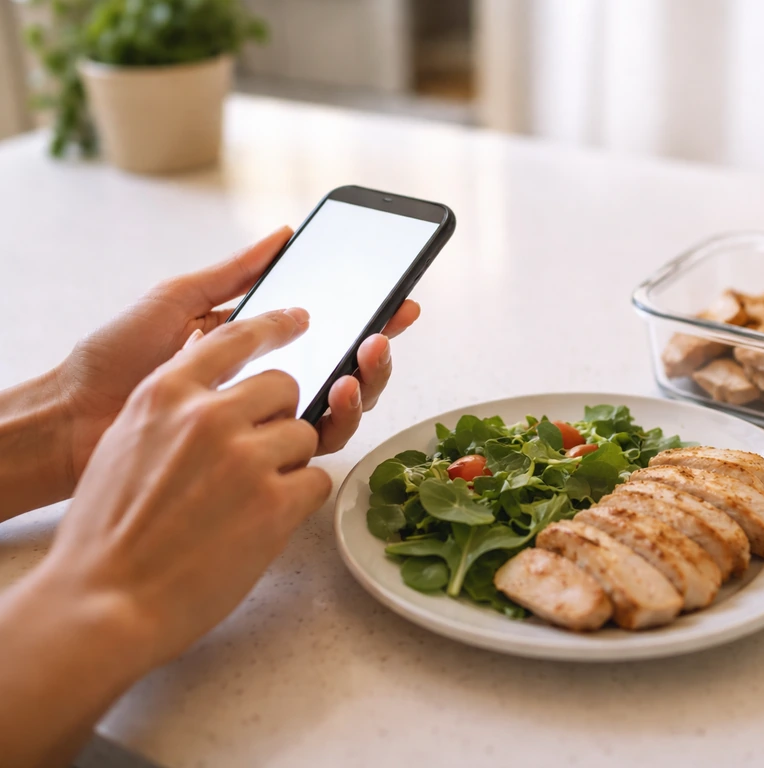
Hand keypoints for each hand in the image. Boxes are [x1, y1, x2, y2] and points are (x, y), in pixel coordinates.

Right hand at [45, 309, 332, 668]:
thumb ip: (171, 410)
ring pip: (306, 434)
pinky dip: (300, 500)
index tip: (297, 321)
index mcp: (165, 394)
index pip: (233, 339)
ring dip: (290, 463)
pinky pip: (318, 481)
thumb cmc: (107, 533)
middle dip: (280, 417)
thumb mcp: (125, 445)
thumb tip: (211, 394)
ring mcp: (245, 457)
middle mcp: (208, 416)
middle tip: (259, 453)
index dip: (272, 328)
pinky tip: (265, 521)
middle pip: (283, 387)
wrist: (102, 602)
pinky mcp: (274, 503)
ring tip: (251, 498)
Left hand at [56, 226, 419, 484]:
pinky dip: (335, 419)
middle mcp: (267, 384)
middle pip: (344, 371)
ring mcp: (264, 423)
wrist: (73, 418)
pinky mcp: (257, 461)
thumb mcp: (177, 299)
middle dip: (374, 352)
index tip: (400, 303)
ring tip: (359, 363)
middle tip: (379, 335)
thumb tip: (285, 234)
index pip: (326, 330)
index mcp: (253, 345)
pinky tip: (336, 395)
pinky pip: (312, 442)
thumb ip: (234, 273)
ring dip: (361, 384)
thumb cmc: (116, 358)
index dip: (367, 318)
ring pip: (338, 407)